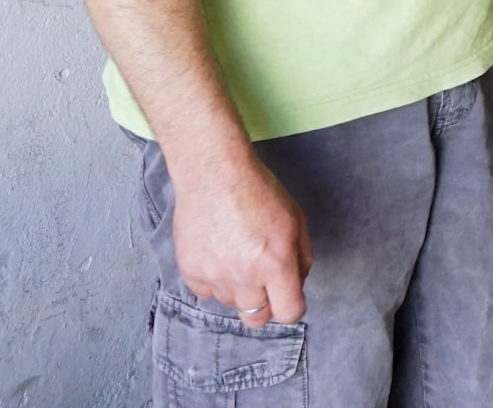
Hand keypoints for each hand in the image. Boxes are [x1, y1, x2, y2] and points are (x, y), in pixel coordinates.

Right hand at [171, 156, 311, 328]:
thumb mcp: (296, 219)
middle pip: (256, 318)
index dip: (292, 307)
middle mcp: (245, 275)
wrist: (214, 174)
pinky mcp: (191, 272)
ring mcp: (214, 276)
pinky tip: (219, 254)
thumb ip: (302, 257)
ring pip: (230, 304)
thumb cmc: (259, 191)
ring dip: (238, 289)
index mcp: (276, 263)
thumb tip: (297, 284)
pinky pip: (206, 293)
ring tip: (238, 255)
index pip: (288, 313)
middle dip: (265, 305)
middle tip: (264, 282)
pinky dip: (214, 281)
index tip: (289, 297)